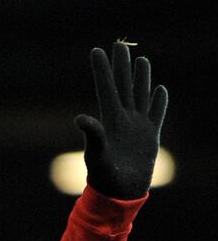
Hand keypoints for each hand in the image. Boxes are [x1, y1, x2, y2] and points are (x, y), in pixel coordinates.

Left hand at [74, 41, 167, 199]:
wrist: (120, 194)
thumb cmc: (104, 178)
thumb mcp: (96, 155)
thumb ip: (93, 135)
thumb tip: (80, 118)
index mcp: (110, 120)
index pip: (106, 88)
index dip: (102, 70)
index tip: (96, 51)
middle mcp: (123, 120)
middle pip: (124, 86)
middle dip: (122, 66)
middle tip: (120, 45)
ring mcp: (138, 126)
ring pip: (140, 95)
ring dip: (141, 78)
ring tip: (141, 60)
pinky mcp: (150, 136)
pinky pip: (157, 114)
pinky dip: (160, 101)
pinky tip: (159, 90)